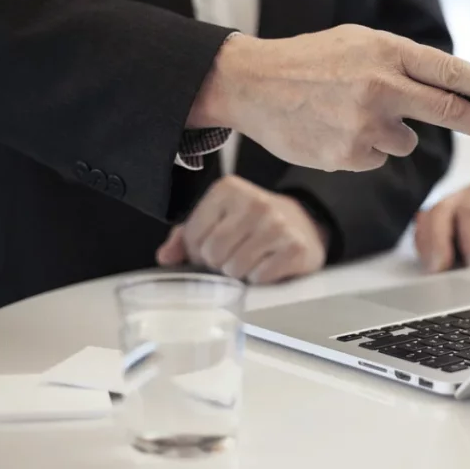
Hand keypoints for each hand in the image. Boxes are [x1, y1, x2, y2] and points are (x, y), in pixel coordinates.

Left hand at [156, 175, 327, 283]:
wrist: (304, 225)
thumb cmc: (251, 225)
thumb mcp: (218, 220)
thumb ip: (186, 236)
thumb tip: (165, 257)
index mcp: (228, 189)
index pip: (192, 236)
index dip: (198, 251)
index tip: (215, 246)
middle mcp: (254, 202)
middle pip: (213, 254)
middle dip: (219, 263)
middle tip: (234, 256)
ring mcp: (277, 224)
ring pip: (235, 269)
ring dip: (240, 273)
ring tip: (251, 260)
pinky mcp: (295, 247)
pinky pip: (260, 277)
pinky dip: (260, 278)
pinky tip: (269, 264)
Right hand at [189, 26, 469, 171]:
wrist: (251, 83)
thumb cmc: (312, 61)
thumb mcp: (360, 44)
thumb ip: (405, 64)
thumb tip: (456, 92)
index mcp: (386, 51)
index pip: (451, 72)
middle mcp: (381, 86)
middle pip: (452, 112)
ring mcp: (364, 123)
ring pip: (407, 141)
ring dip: (392, 132)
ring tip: (349, 112)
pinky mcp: (349, 154)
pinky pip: (378, 157)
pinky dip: (365, 148)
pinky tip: (334, 128)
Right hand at [415, 176, 469, 271]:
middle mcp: (467, 193)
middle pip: (442, 211)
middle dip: (439, 241)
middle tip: (441, 269)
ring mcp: (452, 205)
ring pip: (428, 218)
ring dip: (428, 245)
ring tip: (434, 270)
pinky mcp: (444, 221)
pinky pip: (424, 229)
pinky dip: (425, 246)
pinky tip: (432, 263)